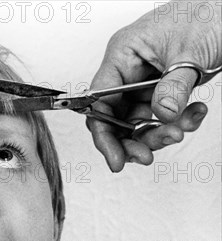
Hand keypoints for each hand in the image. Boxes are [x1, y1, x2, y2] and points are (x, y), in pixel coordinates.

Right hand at [88, 0, 221, 171]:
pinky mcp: (162, 89)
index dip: (104, 134)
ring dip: (160, 133)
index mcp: (123, 54)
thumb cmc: (209, 13)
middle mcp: (129, 70)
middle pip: (116, 119)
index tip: (116, 158)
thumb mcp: (189, 53)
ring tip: (181, 129)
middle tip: (146, 156)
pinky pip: (161, 117)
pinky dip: (179, 122)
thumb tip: (161, 114)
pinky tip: (195, 113)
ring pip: (140, 123)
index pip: (100, 103)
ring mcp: (145, 81)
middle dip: (133, 140)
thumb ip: (173, 87)